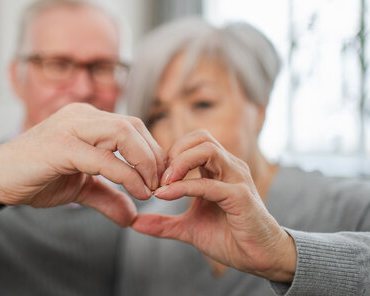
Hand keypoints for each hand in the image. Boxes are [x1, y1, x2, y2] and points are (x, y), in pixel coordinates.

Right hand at [0, 103, 165, 226]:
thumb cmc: (35, 177)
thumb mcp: (80, 188)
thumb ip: (107, 196)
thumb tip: (132, 217)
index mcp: (88, 120)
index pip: (133, 127)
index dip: (153, 153)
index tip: (160, 180)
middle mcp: (81, 116)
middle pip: (133, 126)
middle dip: (155, 157)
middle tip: (160, 185)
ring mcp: (69, 128)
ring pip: (123, 133)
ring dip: (145, 162)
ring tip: (151, 188)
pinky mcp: (59, 146)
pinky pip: (102, 157)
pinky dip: (126, 174)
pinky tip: (137, 192)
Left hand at [131, 130, 295, 281]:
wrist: (259, 258)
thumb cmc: (228, 237)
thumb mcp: (188, 228)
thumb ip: (163, 223)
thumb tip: (135, 222)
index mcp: (218, 169)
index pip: (192, 142)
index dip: (170, 153)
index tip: (153, 175)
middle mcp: (229, 167)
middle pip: (200, 137)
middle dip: (174, 151)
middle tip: (157, 175)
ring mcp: (237, 179)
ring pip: (208, 150)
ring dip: (180, 162)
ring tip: (163, 182)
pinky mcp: (240, 196)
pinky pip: (209, 183)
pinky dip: (184, 187)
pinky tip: (166, 195)